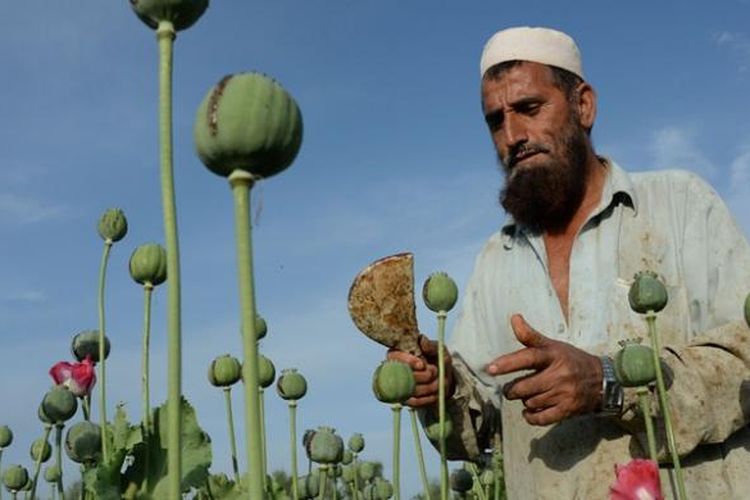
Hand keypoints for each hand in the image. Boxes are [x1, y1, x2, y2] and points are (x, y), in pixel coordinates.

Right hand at [387, 335, 453, 407]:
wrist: (444, 379)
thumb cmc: (438, 360)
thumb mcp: (439, 350)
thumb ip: (431, 345)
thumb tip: (422, 340)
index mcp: (398, 354)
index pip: (394, 356)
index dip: (407, 361)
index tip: (422, 364)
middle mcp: (394, 370)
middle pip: (402, 375)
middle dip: (422, 375)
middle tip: (434, 372)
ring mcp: (398, 386)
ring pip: (409, 389)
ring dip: (428, 387)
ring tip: (438, 381)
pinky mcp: (404, 399)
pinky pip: (413, 401)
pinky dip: (427, 398)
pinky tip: (435, 393)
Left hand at [486, 314, 602, 424]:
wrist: (603, 380)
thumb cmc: (571, 360)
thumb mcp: (553, 345)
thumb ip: (530, 336)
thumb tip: (514, 318)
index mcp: (553, 355)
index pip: (528, 357)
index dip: (508, 363)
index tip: (490, 368)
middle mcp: (559, 374)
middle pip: (524, 386)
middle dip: (512, 389)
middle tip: (510, 388)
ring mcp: (564, 394)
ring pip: (530, 402)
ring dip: (524, 401)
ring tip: (528, 395)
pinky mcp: (568, 410)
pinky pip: (541, 418)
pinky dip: (531, 416)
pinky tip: (529, 411)